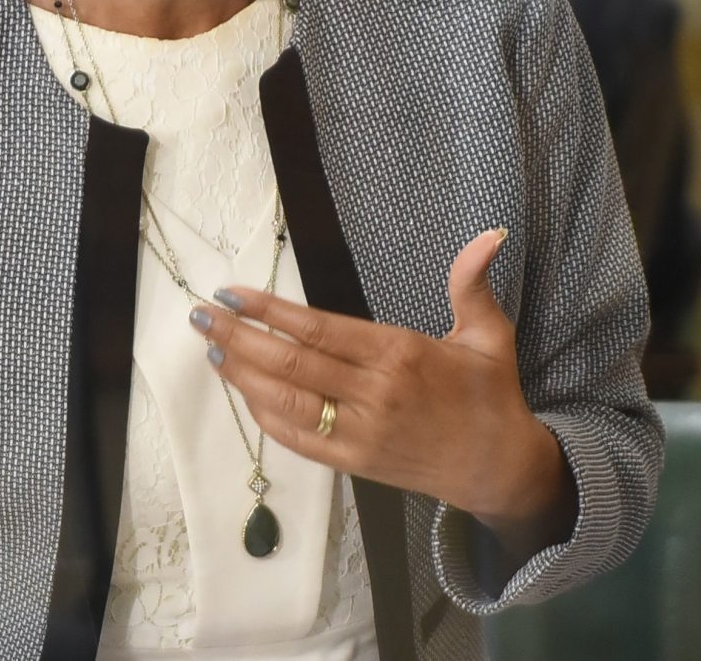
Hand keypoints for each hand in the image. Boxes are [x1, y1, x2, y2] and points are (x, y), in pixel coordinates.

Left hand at [192, 228, 576, 561]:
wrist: (498, 467)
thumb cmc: (489, 395)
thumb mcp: (488, 333)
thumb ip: (473, 282)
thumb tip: (489, 233)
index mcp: (400, 354)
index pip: (318, 329)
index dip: (270, 311)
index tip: (233, 293)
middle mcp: (375, 394)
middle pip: (290, 364)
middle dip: (239, 337)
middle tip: (203, 316)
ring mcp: (361, 433)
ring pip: (286, 402)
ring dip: (242, 376)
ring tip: (213, 349)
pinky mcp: (354, 462)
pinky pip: (298, 439)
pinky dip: (265, 416)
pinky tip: (244, 393)